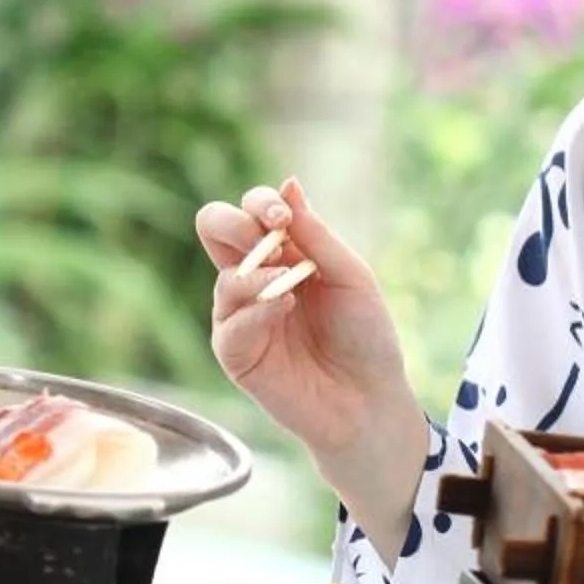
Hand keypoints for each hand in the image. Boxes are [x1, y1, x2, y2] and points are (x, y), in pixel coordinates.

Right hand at [196, 178, 426, 530]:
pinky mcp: (236, 354)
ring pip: (224, 278)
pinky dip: (257, 311)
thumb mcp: (350, 275)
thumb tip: (288, 184)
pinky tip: (284, 310)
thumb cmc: (366, 336)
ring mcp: (240, 316)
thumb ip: (315, 235)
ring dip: (257, 273)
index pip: (249, 211)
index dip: (259, 203)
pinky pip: (229, 324)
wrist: (370, 399)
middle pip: (213, 228)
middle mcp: (254, 278)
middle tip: (273, 237)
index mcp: (282, 254)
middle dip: (236, 223)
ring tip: (290, 285)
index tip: (283, 215)